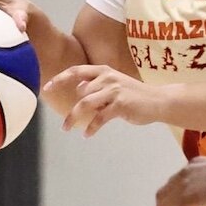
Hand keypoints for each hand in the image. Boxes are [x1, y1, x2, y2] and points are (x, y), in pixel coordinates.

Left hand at [44, 64, 166, 135]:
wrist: (158, 101)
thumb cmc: (134, 94)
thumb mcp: (114, 84)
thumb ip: (96, 86)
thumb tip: (78, 89)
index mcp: (103, 71)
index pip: (76, 71)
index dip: (59, 79)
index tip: (46, 88)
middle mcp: (107, 78)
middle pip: (80, 93)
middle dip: (70, 112)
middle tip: (64, 126)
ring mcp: (114, 91)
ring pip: (86, 104)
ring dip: (74, 119)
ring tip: (68, 129)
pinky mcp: (121, 104)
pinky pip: (99, 117)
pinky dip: (91, 127)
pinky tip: (87, 134)